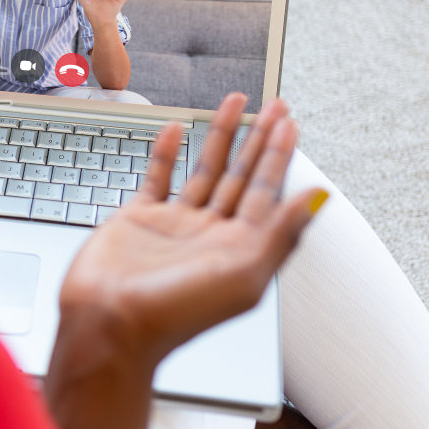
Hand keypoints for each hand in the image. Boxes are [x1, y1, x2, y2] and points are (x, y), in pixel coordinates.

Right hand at [48, 94, 323, 388]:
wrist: (108, 325)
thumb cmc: (176, 313)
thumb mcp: (244, 274)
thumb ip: (282, 232)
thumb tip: (320, 197)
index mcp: (240, 248)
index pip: (267, 191)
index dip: (280, 155)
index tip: (288, 122)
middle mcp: (211, 234)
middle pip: (242, 175)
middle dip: (259, 138)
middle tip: (274, 105)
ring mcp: (175, 225)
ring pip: (205, 170)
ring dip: (220, 135)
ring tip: (234, 103)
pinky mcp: (139, 220)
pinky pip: (157, 178)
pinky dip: (166, 153)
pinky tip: (175, 130)